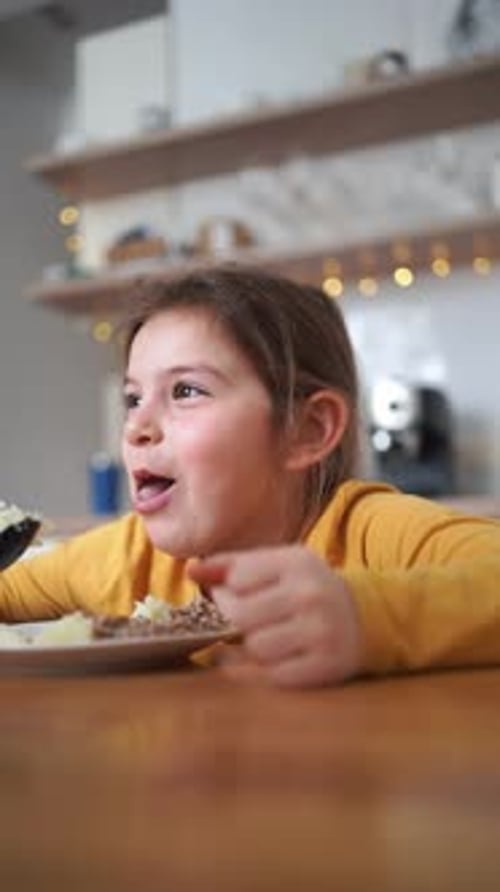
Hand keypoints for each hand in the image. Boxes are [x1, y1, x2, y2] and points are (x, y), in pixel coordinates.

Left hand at [188, 545, 361, 687]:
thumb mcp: (278, 565)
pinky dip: (255, 672)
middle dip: (229, 621)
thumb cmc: (306, 588)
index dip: (223, 591)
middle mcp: (311, 595)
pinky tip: (253, 662)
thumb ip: (232, 565)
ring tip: (253, 638)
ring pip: (255, 647)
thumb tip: (191, 570)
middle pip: (241, 615)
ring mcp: (321, 632)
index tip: (228, 596)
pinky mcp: (326, 666)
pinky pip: (273, 675)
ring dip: (246, 647)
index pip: (237, 578)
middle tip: (235, 621)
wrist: (363, 616)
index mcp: (297, 563)